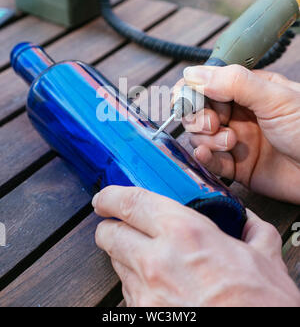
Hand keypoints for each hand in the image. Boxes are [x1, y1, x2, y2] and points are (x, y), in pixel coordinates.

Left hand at [93, 186, 299, 306]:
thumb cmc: (260, 306)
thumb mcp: (265, 258)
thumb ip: (252, 230)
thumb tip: (248, 221)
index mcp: (185, 232)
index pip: (131, 202)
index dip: (111, 196)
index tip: (106, 197)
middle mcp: (157, 261)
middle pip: (110, 234)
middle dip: (111, 227)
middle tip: (120, 225)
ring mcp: (146, 295)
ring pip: (116, 264)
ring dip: (125, 256)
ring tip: (146, 257)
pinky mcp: (142, 318)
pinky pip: (128, 295)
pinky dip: (137, 285)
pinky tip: (158, 287)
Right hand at [179, 65, 299, 203]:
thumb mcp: (275, 98)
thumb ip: (234, 83)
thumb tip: (192, 74)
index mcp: (246, 90)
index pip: (206, 85)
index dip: (192, 92)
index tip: (187, 101)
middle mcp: (238, 113)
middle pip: (198, 111)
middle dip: (198, 117)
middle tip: (213, 123)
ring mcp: (236, 140)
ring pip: (200, 136)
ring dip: (207, 139)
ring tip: (229, 142)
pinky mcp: (237, 166)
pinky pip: (210, 161)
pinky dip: (204, 158)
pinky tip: (207, 156)